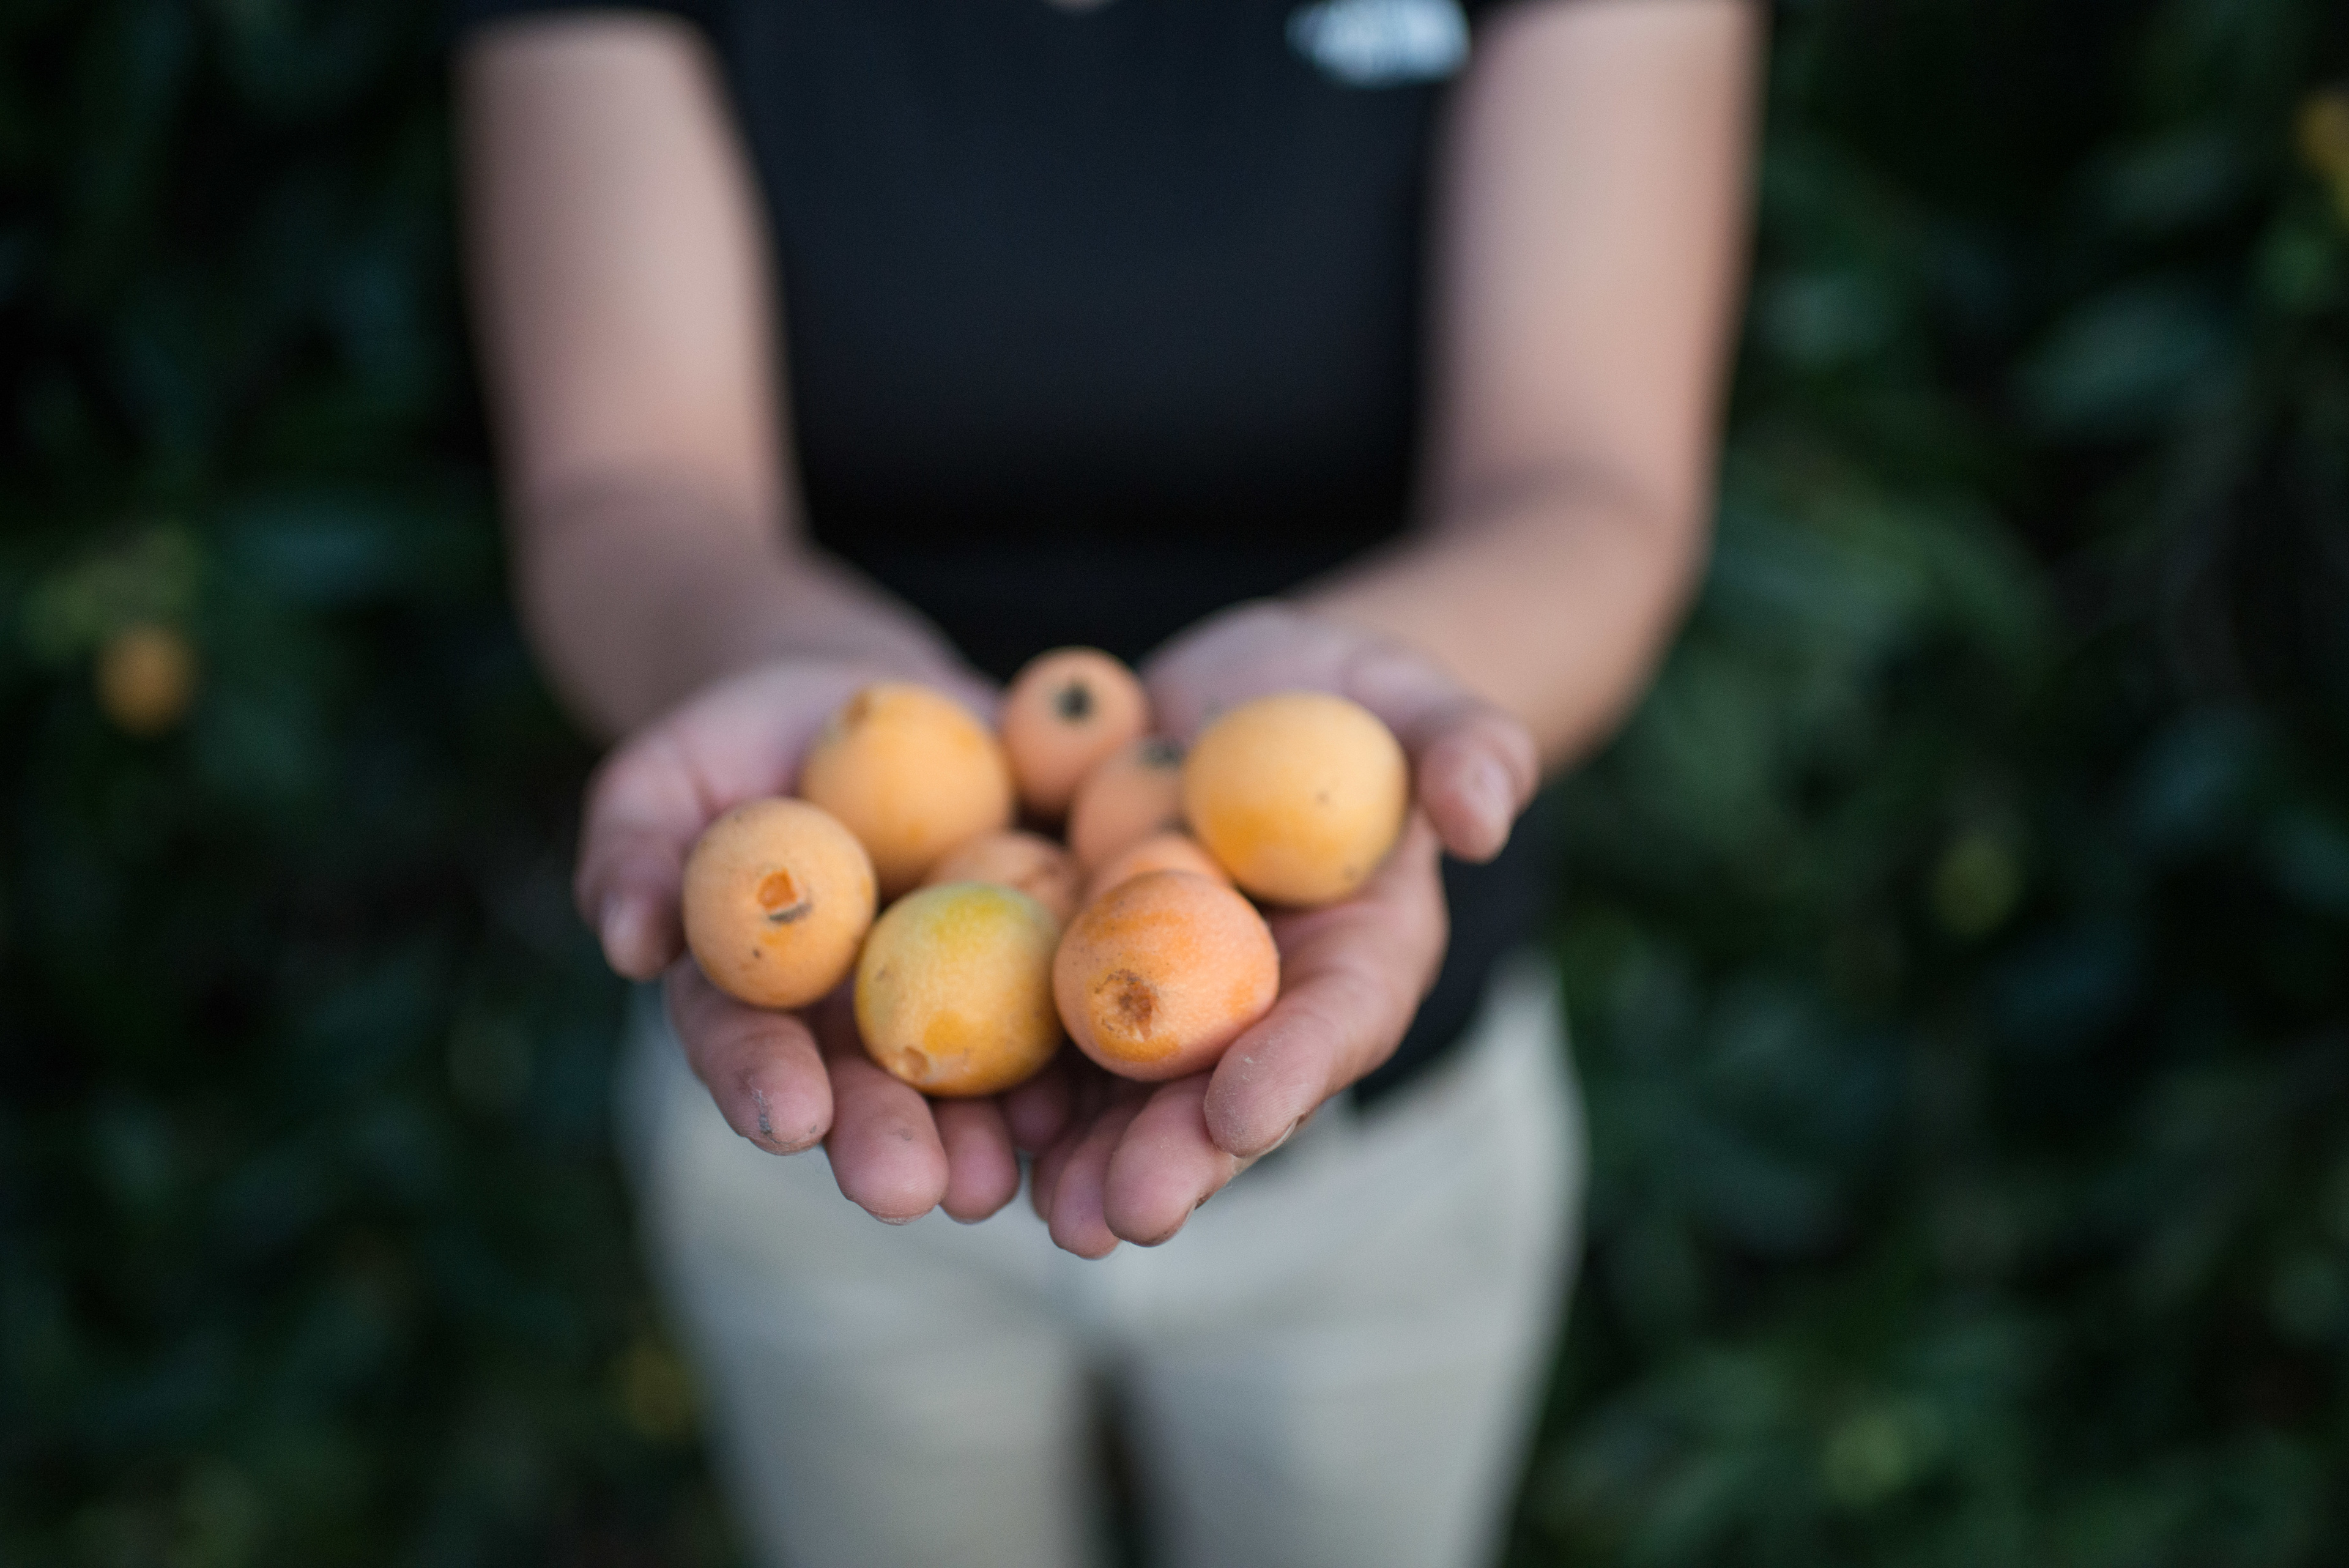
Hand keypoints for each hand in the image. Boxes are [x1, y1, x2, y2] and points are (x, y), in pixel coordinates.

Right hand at [578, 657, 1033, 1223]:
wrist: (869, 698)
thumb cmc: (741, 741)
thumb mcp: (668, 774)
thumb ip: (634, 849)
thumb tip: (626, 938)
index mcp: (757, 999)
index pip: (747, 1049)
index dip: (764, 1083)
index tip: (787, 1118)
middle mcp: (856, 1022)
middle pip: (865, 1094)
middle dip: (884, 1144)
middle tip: (908, 1189)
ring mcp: (952, 995)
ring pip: (969, 1085)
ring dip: (987, 1137)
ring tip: (1001, 1180)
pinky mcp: (1038, 952)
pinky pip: (1062, 1011)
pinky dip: (1076, 1061)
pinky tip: (1091, 1098)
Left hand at [1018, 602, 1541, 1254]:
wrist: (1238, 692)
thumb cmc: (1350, 700)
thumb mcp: (1416, 702)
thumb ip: (1467, 748)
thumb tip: (1482, 817)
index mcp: (1356, 959)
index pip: (1335, 1024)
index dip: (1294, 1070)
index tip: (1244, 1112)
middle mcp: (1256, 1005)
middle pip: (1219, 1093)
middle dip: (1174, 1158)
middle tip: (1124, 1215)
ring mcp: (1160, 997)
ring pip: (1122, 1093)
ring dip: (1081, 1156)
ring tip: (1042, 1210)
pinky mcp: (1073, 964)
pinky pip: (1034, 1027)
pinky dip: (1002, 1077)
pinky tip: (958, 1119)